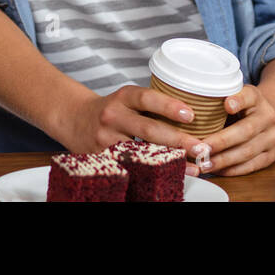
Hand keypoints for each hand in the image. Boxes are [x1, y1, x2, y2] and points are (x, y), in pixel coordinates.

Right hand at [59, 85, 209, 175]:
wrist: (73, 118)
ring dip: (169, 161)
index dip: (169, 106)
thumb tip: (193, 119)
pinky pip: (130, 167)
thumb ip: (151, 106)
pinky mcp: (102, 158)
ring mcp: (105, 139)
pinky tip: (169, 176)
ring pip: (140, 152)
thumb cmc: (110, 109)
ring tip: (193, 167)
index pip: (147, 98)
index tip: (191, 115)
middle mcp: (113, 116)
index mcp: (122, 97)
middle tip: (200, 147)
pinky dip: (151, 173)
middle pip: (147, 128)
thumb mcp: (126, 99)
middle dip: (177, 140)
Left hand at [193, 84, 274, 176]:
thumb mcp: (237, 96)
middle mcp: (267, 117)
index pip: (249, 96)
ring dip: (224, 160)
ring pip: (248, 151)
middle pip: (245, 130)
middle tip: (201, 148)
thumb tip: (186, 106)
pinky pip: (252, 165)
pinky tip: (217, 170)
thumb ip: (219, 99)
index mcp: (257, 97)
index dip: (238, 100)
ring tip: (204, 164)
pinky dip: (233, 169)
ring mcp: (272, 137)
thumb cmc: (246, 107)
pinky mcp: (273, 155)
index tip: (226, 105)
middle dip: (221, 142)